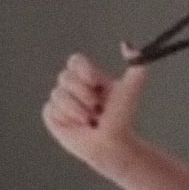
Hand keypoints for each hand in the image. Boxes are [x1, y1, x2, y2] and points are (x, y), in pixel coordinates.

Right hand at [41, 43, 148, 169]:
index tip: (95, 82)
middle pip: (65, 76)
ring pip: (58, 94)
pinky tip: (78, 126)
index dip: (83, 70)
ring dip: (78, 110)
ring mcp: (61, 101)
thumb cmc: (122, 118)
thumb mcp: (132, 89)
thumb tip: (127, 44)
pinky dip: (67, 119)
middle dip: (83, 94)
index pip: (75, 61)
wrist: (113, 145)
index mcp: (88, 77)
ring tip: (90, 121)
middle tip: (97, 109)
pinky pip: (51, 109)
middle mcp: (73, 87)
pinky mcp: (53, 116)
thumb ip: (137, 64)